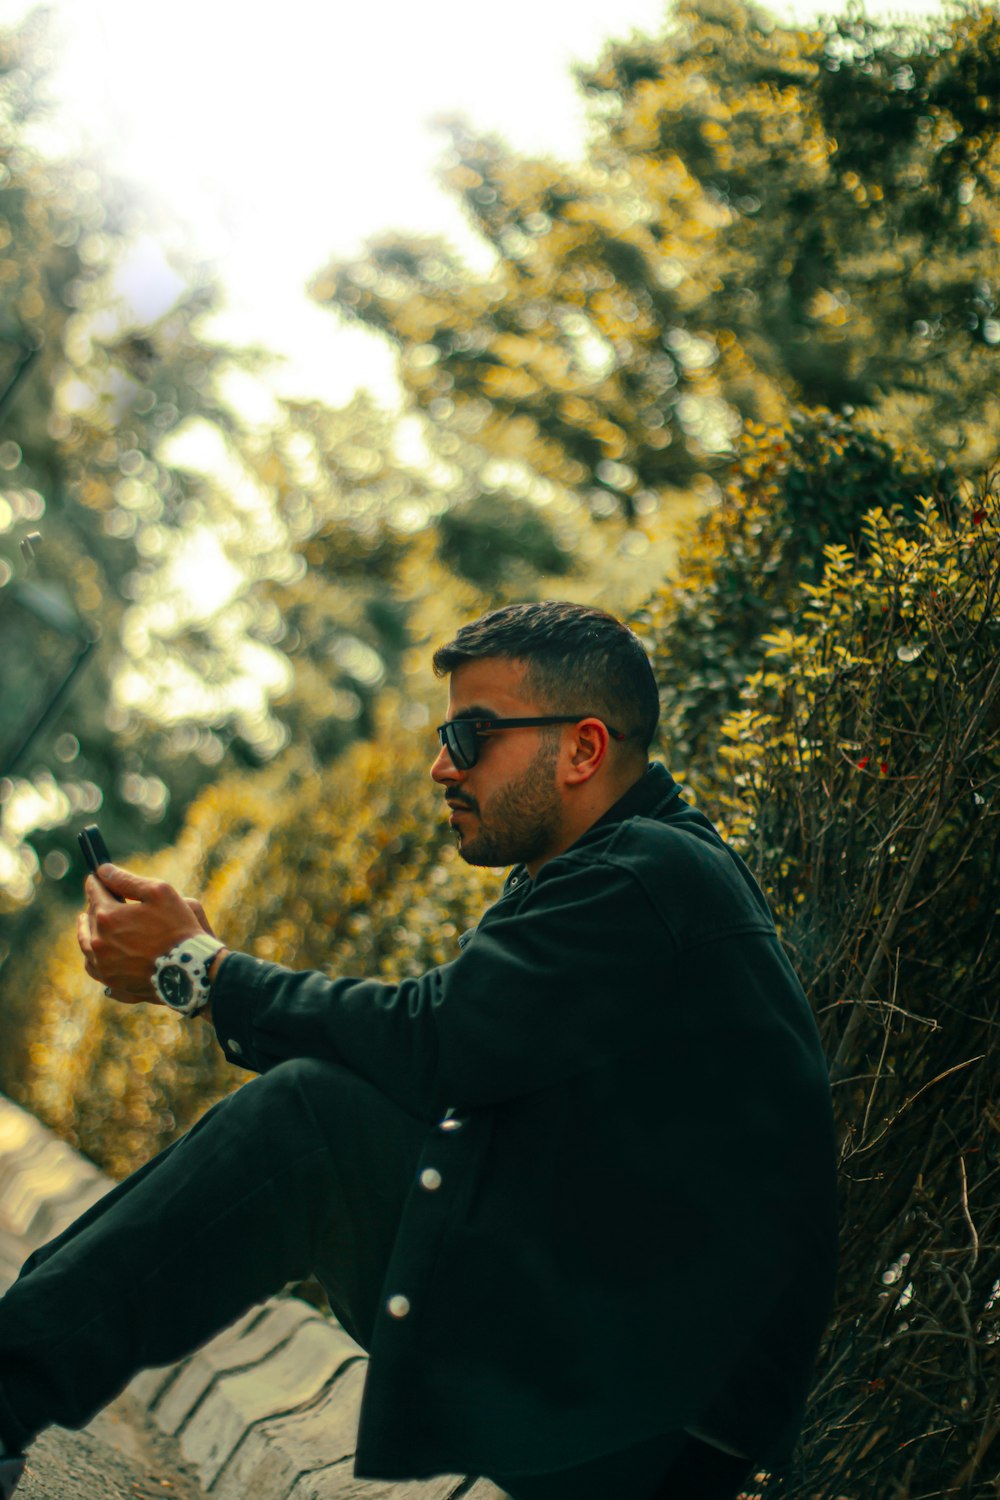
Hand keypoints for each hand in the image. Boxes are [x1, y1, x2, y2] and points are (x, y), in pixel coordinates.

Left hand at [77, 864, 213, 1004]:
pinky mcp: (111, 981)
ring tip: (85, 922)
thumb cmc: (178, 928)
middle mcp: (99, 941)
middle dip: (94, 905)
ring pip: (86, 943)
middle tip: (99, 898)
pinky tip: (95, 951)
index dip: (96, 882)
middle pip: (90, 917)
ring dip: (86, 930)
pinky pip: (93, 966)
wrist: (189, 970)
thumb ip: (127, 880)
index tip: (96, 877)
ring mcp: (103, 964)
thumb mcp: (159, 892)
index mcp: (108, 916)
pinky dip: (92, 955)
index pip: (95, 893)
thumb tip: (103, 870)